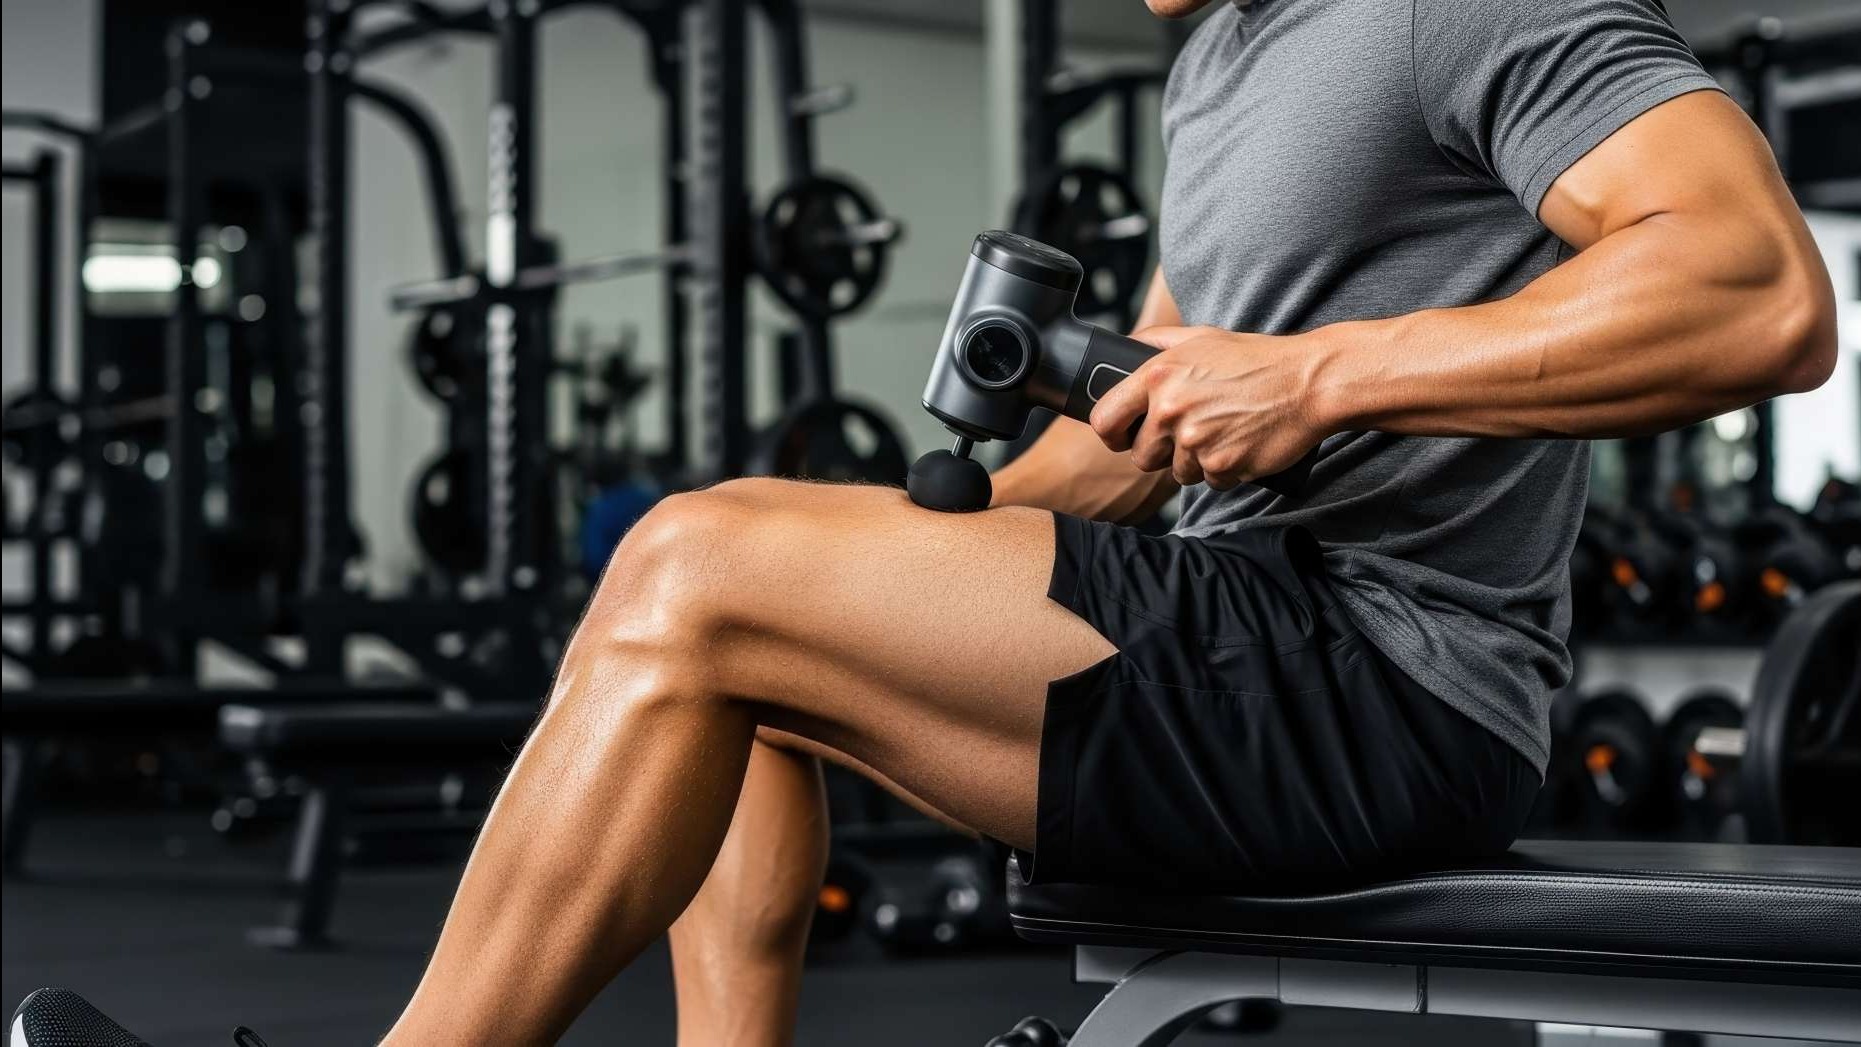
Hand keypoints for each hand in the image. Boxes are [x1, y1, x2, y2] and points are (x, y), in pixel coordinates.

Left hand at [1088, 325, 1325, 488]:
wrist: (1309, 382)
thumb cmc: (1257, 359)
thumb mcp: (1201, 336)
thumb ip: (1157, 341)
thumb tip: (1124, 346)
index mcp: (1158, 376)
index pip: (1106, 419)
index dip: (1112, 433)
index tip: (1123, 436)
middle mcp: (1171, 409)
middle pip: (1141, 456)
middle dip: (1161, 451)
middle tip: (1189, 433)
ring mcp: (1196, 441)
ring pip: (1176, 472)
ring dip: (1195, 461)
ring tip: (1222, 433)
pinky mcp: (1221, 466)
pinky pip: (1208, 482)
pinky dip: (1223, 470)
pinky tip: (1238, 444)